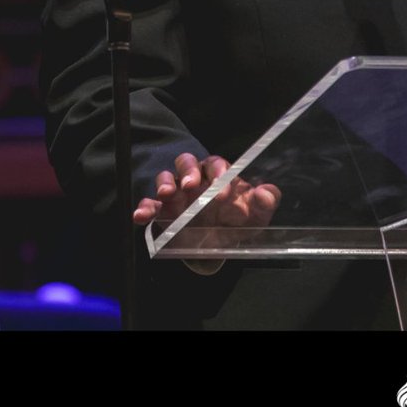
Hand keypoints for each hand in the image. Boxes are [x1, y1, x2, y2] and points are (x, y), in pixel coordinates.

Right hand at [133, 152, 279, 231]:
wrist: (216, 245)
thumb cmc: (236, 221)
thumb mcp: (255, 216)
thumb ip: (265, 203)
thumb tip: (266, 194)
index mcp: (218, 175)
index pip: (216, 164)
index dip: (218, 175)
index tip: (222, 195)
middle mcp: (195, 178)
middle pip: (186, 161)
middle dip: (188, 171)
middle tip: (191, 186)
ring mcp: (176, 193)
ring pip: (166, 176)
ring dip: (165, 183)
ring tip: (166, 194)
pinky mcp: (162, 210)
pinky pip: (149, 203)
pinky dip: (144, 207)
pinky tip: (140, 216)